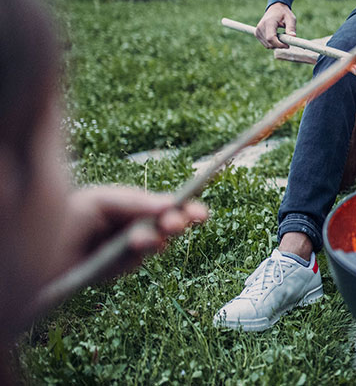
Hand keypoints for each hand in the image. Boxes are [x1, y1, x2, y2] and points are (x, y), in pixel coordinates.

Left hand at [61, 186, 208, 279]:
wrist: (37, 251)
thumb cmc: (65, 217)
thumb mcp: (102, 202)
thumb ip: (135, 203)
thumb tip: (169, 205)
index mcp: (128, 206)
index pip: (162, 205)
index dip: (184, 207)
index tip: (202, 213)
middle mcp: (130, 227)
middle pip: (164, 225)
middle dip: (177, 223)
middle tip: (185, 223)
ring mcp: (124, 249)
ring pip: (153, 245)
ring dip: (154, 239)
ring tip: (147, 237)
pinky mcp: (116, 269)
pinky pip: (134, 263)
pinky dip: (134, 256)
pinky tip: (130, 248)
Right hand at [255, 2, 296, 48]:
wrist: (275, 8)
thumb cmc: (284, 13)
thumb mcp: (290, 18)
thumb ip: (291, 27)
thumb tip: (293, 36)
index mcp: (268, 22)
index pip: (270, 38)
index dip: (279, 44)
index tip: (288, 45)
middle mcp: (260, 27)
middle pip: (269, 43)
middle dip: (279, 45)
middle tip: (287, 40)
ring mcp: (257, 31)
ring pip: (267, 45)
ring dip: (276, 44)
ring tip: (281, 35)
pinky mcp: (257, 33)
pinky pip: (265, 44)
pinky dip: (272, 43)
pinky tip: (276, 36)